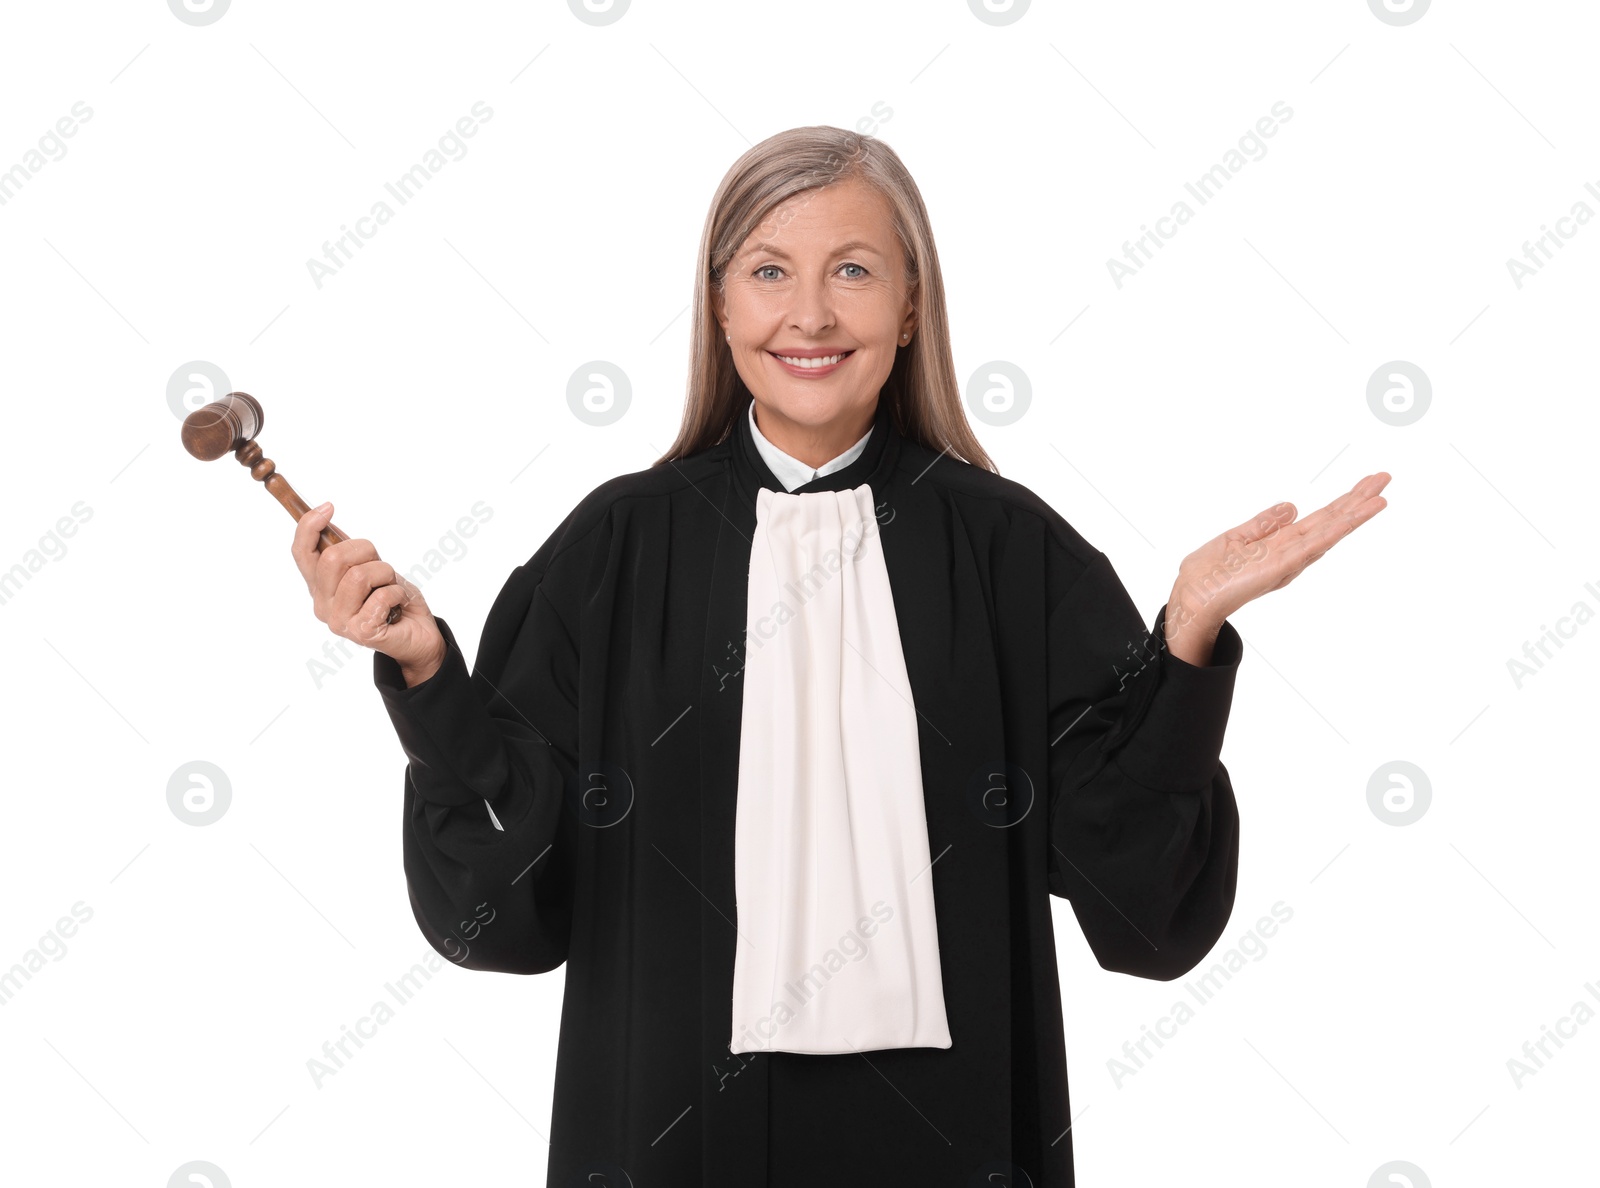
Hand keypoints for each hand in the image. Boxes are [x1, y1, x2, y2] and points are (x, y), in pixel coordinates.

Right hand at [291, 501, 446, 681]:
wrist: (419, 634)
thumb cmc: (393, 598)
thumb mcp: (369, 565)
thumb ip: (346, 549)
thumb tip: (324, 514)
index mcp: (320, 586)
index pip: (301, 552)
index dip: (309, 526)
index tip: (329, 507)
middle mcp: (323, 605)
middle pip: (333, 558)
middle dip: (366, 550)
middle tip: (381, 566)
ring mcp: (339, 621)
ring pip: (360, 575)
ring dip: (386, 574)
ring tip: (391, 587)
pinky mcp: (361, 632)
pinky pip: (382, 595)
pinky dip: (399, 593)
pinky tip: (398, 605)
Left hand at [1167, 472, 1391, 652]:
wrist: (1192, 596)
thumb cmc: (1209, 573)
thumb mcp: (1237, 538)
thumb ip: (1265, 523)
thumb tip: (1293, 506)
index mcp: (1281, 544)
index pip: (1320, 519)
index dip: (1343, 502)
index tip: (1366, 484)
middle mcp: (1292, 552)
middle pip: (1331, 522)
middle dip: (1358, 501)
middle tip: (1384, 478)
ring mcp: (1289, 560)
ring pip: (1329, 532)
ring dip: (1356, 514)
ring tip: (1381, 496)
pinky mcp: (1281, 567)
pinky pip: (1312, 545)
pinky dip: (1334, 532)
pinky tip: (1351, 518)